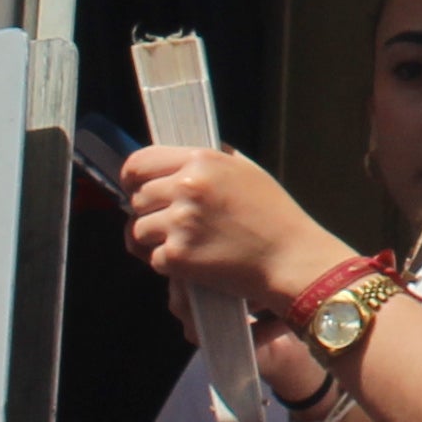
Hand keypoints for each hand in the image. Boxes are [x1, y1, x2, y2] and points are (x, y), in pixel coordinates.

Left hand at [121, 145, 335, 307]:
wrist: (289, 257)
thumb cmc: (274, 216)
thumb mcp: (246, 170)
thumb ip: (211, 159)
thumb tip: (177, 158)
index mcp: (201, 161)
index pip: (139, 162)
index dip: (132, 177)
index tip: (135, 187)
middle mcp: (187, 188)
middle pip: (137, 199)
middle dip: (148, 212)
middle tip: (171, 223)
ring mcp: (180, 223)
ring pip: (138, 230)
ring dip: (153, 240)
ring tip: (182, 242)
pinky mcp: (178, 256)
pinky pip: (152, 258)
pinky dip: (168, 263)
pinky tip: (192, 261)